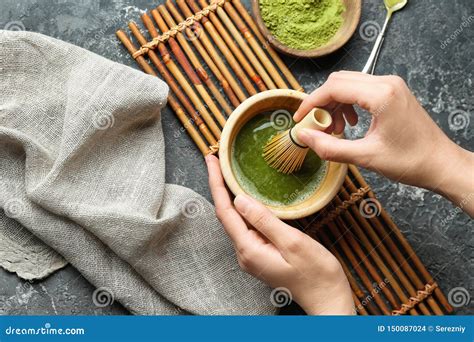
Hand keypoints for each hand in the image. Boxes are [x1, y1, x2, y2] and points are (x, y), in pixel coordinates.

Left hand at [205, 155, 353, 314]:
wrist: (327, 298)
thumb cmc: (316, 273)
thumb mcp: (292, 242)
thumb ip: (264, 221)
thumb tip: (240, 199)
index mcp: (249, 249)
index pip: (225, 211)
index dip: (216, 183)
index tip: (211, 160)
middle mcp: (245, 253)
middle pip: (226, 214)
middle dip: (219, 186)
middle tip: (217, 160)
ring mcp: (252, 254)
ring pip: (236, 220)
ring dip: (230, 196)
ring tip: (227, 172)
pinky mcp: (261, 253)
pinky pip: (247, 226)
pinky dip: (243, 208)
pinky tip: (247, 196)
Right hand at [294, 71, 473, 215]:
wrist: (440, 163)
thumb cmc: (410, 161)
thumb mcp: (365, 157)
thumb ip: (330, 147)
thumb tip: (304, 137)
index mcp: (381, 94)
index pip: (334, 87)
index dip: (311, 103)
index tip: (299, 120)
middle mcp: (386, 83)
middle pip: (339, 81)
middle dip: (322, 103)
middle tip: (317, 127)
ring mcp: (391, 85)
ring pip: (348, 84)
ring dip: (335, 104)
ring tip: (335, 129)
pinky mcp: (392, 92)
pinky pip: (360, 90)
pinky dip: (347, 104)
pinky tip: (349, 124)